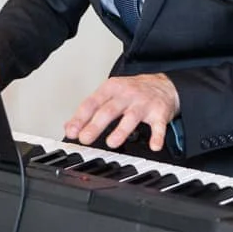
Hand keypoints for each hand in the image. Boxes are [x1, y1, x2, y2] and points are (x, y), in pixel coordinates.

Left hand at [64, 74, 178, 151]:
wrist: (163, 85)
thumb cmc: (132, 92)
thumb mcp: (109, 94)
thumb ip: (90, 109)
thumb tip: (69, 127)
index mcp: (111, 88)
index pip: (92, 103)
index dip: (80, 117)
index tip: (71, 131)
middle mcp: (126, 94)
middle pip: (109, 110)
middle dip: (95, 125)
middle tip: (85, 139)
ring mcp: (143, 103)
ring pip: (131, 117)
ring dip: (121, 130)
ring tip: (112, 143)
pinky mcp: (159, 113)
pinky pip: (158, 126)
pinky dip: (157, 136)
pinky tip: (153, 146)